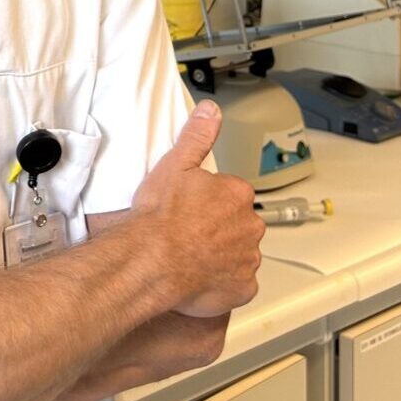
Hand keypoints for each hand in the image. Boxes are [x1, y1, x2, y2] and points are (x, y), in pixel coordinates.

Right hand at [130, 101, 264, 317]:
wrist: (151, 260)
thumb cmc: (160, 218)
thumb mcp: (175, 166)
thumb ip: (197, 137)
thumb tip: (211, 112)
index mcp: (237, 194)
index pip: (232, 196)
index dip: (210, 203)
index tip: (191, 210)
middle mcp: (250, 226)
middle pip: (239, 225)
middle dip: (219, 229)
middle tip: (190, 234)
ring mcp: (248, 259)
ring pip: (239, 255)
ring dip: (222, 256)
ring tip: (192, 258)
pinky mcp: (243, 288)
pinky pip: (238, 285)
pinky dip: (224, 283)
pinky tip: (200, 278)